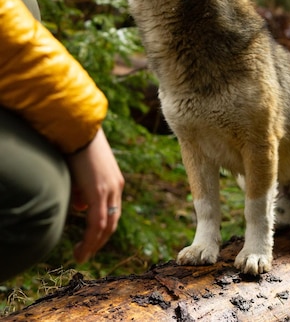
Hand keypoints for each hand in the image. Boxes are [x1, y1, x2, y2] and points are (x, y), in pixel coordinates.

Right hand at [67, 128, 124, 263]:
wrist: (80, 129)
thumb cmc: (78, 147)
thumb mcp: (83, 173)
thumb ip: (84, 190)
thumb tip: (80, 207)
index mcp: (115, 181)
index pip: (113, 210)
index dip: (103, 227)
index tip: (92, 239)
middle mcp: (116, 186)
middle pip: (113, 221)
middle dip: (100, 240)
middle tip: (87, 253)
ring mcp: (109, 189)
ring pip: (106, 225)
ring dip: (94, 243)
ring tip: (82, 255)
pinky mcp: (99, 191)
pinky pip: (97, 222)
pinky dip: (90, 239)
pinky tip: (82, 249)